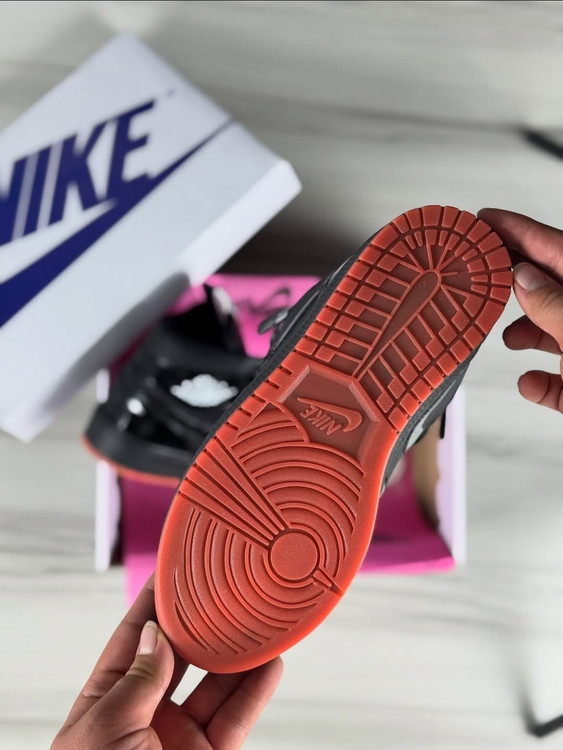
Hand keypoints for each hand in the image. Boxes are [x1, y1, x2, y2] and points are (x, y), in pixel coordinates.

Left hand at [51, 575, 282, 749]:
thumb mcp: (103, 735)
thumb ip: (135, 684)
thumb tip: (154, 635)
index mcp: (106, 704)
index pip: (132, 639)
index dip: (153, 602)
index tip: (175, 567)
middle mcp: (144, 715)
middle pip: (180, 654)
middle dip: (203, 621)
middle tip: (227, 586)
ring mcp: (179, 737)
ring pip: (215, 683)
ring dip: (238, 652)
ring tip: (258, 617)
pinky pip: (237, 717)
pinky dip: (255, 691)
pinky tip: (270, 662)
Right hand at [478, 208, 562, 411]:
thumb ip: (554, 305)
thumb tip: (524, 277)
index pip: (555, 248)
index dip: (518, 232)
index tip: (485, 221)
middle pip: (553, 289)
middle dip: (516, 285)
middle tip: (482, 277)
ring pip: (558, 332)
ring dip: (528, 334)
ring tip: (505, 337)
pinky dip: (544, 382)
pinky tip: (531, 382)